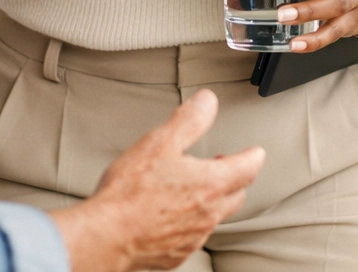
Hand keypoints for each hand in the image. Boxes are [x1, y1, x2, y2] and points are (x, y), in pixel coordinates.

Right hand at [52, 90, 263, 271]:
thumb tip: (207, 102)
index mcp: (211, 184)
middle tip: (223, 167)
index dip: (252, 156)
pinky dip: (189, 224)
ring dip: (210, 202)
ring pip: (214, 217)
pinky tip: (172, 216)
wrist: (104, 236)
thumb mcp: (160, 143)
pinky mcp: (175, 255)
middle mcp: (208, 214)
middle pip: (236, 194)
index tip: (253, 151)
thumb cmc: (129, 193)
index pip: (248, 168)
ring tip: (195, 189)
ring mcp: (193, 237)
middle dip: (233, 179)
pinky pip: (192, 237)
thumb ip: (189, 120)